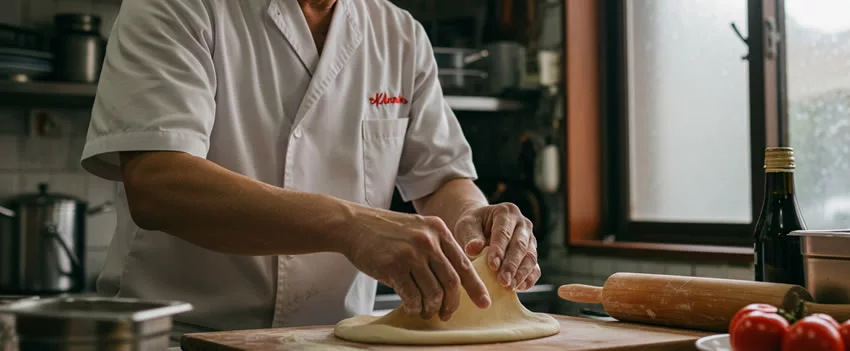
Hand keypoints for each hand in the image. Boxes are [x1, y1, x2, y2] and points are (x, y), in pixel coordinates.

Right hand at [342, 208, 490, 320]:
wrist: (353, 224)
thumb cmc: (386, 232)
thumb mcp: (418, 229)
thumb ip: (437, 248)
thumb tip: (454, 280)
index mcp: (438, 230)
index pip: (463, 264)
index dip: (475, 287)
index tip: (484, 302)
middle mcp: (427, 241)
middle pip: (451, 282)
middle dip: (452, 304)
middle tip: (447, 315)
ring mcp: (410, 253)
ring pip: (433, 292)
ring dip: (431, 308)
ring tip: (426, 312)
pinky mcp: (392, 266)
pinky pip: (412, 296)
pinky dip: (414, 307)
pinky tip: (411, 307)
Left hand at [453, 203, 539, 290]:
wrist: (481, 228)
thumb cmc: (473, 226)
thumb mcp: (467, 226)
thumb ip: (470, 236)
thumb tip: (473, 249)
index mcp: (506, 212)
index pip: (504, 233)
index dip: (499, 250)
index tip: (492, 266)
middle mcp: (522, 224)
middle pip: (520, 246)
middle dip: (511, 265)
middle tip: (503, 281)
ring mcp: (530, 239)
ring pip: (530, 257)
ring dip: (521, 274)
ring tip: (510, 286)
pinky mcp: (532, 254)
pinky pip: (535, 268)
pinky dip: (529, 279)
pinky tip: (520, 287)